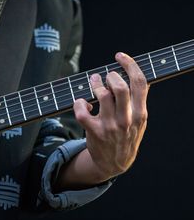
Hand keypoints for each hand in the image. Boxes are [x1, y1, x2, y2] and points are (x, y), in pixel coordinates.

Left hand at [74, 52, 148, 179]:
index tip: (119, 56)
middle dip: (111, 75)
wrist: (114, 163)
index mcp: (140, 113)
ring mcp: (110, 126)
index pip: (140, 83)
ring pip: (101, 95)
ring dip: (95, 83)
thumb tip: (135, 76)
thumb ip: (139, 101)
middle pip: (120, 87)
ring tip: (94, 81)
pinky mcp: (94, 132)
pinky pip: (82, 112)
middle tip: (107, 75)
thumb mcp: (140, 121)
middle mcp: (126, 119)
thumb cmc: (126, 137)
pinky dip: (79, 103)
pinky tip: (83, 102)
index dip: (130, 65)